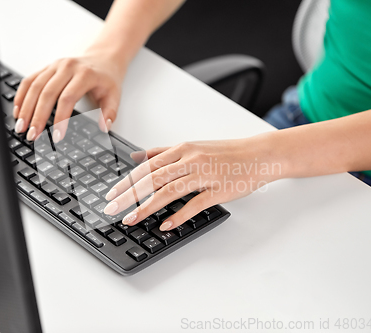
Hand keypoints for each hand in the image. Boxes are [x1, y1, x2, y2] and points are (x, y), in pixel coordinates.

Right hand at [12, 49, 125, 141]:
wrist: (103, 57)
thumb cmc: (106, 78)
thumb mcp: (114, 95)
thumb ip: (110, 113)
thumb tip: (104, 127)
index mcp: (84, 74)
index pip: (67, 98)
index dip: (60, 119)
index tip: (57, 136)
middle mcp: (67, 68)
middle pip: (47, 93)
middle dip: (37, 117)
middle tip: (32, 135)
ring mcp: (55, 66)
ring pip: (34, 86)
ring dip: (25, 108)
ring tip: (21, 126)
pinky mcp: (46, 67)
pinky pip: (29, 80)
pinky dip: (21, 96)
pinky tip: (17, 111)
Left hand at [103, 137, 281, 230]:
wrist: (258, 155)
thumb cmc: (225, 152)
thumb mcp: (192, 146)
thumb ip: (163, 152)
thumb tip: (137, 156)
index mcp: (182, 149)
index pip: (147, 166)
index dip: (127, 181)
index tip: (112, 193)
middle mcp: (190, 160)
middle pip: (153, 179)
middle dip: (129, 195)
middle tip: (111, 208)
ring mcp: (205, 175)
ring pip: (169, 191)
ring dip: (147, 206)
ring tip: (131, 219)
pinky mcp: (218, 190)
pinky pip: (195, 204)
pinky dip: (178, 215)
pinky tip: (165, 225)